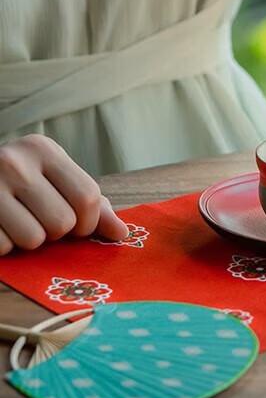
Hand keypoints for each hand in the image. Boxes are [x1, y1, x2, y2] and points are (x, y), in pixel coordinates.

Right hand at [0, 134, 128, 254]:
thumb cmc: (22, 181)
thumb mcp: (56, 180)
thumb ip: (92, 205)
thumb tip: (122, 234)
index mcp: (44, 150)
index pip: (88, 197)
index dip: (89, 222)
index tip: (79, 226)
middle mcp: (15, 162)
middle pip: (62, 222)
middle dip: (57, 232)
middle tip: (42, 220)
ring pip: (34, 239)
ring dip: (31, 240)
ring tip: (20, 222)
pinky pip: (4, 247)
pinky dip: (6, 246)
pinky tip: (1, 227)